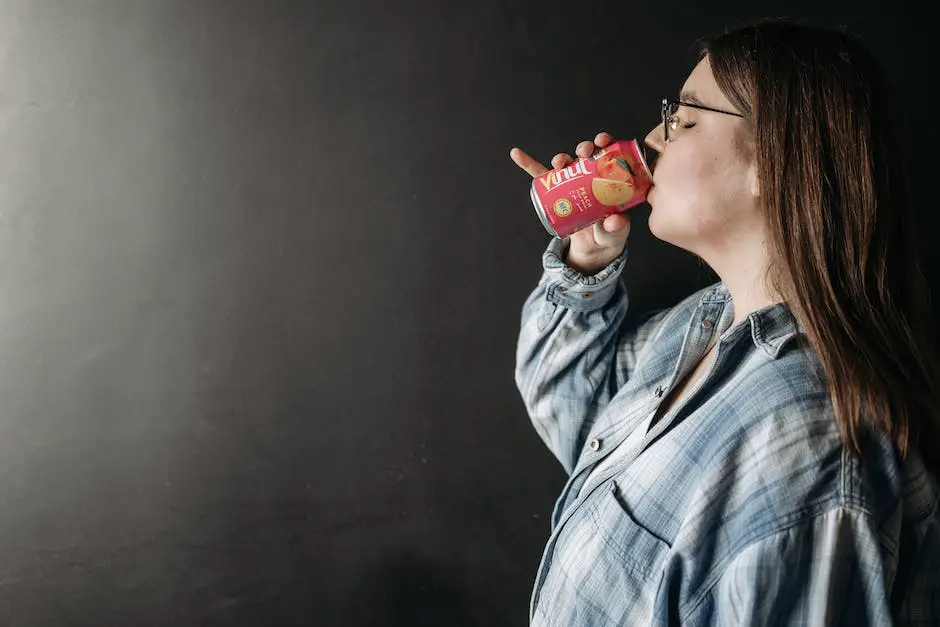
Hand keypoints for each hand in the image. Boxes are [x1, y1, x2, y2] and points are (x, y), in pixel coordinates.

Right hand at [510, 132, 631, 274]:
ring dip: (561, 158)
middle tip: (584, 153)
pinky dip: (528, 164)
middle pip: (586, 155)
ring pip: (565, 164)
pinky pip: (540, 177)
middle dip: (584, 148)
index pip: (609, 155)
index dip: (605, 143)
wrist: (592, 249)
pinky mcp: (555, 194)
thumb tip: (615, 221)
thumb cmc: (609, 236)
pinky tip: (517, 154)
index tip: (603, 142)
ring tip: (559, 164)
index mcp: (609, 180)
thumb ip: (617, 228)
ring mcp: (571, 184)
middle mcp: (590, 176)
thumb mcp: (615, 233)